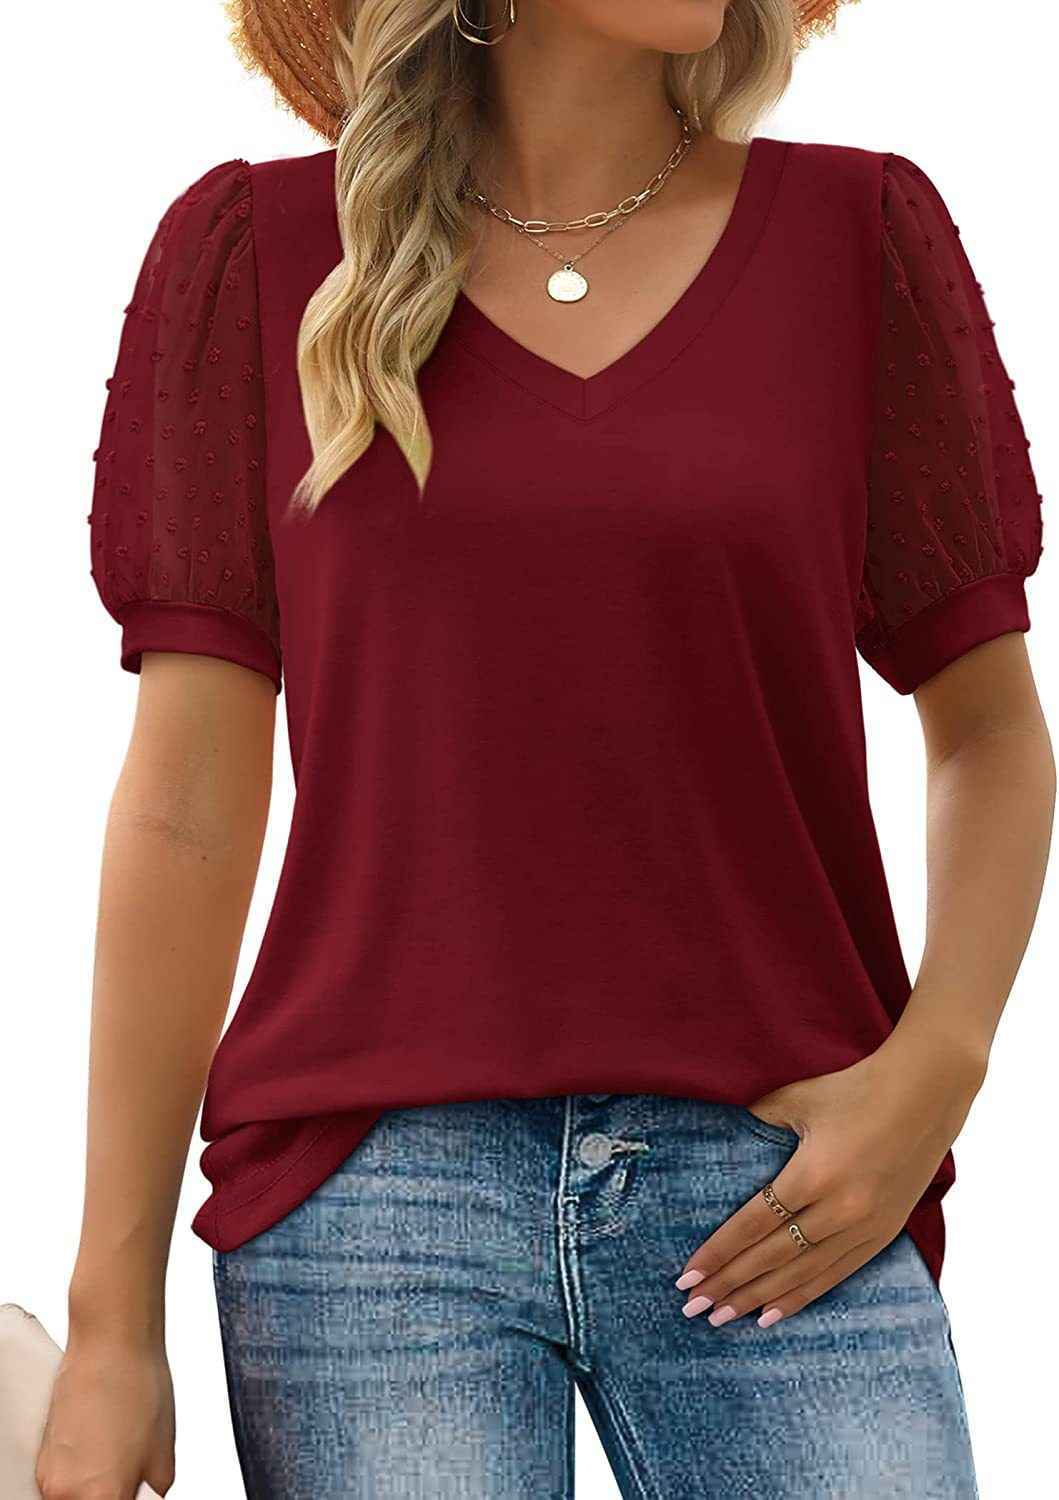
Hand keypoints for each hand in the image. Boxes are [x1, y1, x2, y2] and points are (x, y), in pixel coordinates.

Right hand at [35, 1334, 174, 1498]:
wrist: (110, 1346)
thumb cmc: (139, 1388)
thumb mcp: (163, 1456)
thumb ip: (151, 1494)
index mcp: (103, 1498)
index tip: (137, 1493)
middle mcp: (67, 1494)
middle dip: (113, 1497)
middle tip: (131, 1476)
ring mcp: (49, 1478)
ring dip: (95, 1490)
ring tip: (116, 1456)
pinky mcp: (41, 1461)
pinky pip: (64, 1484)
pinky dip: (81, 1475)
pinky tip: (100, 1446)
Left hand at [675, 1023, 986, 1328]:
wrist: (926, 1094)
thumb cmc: (854, 1087)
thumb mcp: (797, 1098)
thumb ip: (757, 1122)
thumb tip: (719, 1141)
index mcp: (814, 1174)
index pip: (754, 1224)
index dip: (718, 1253)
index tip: (686, 1276)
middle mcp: (840, 1209)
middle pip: (772, 1257)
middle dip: (729, 1284)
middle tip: (692, 1307)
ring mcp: (865, 1226)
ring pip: (802, 1274)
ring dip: (759, 1299)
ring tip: (722, 1318)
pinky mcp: (884, 1233)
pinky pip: (835, 1274)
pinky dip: (802, 1296)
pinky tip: (773, 1314)